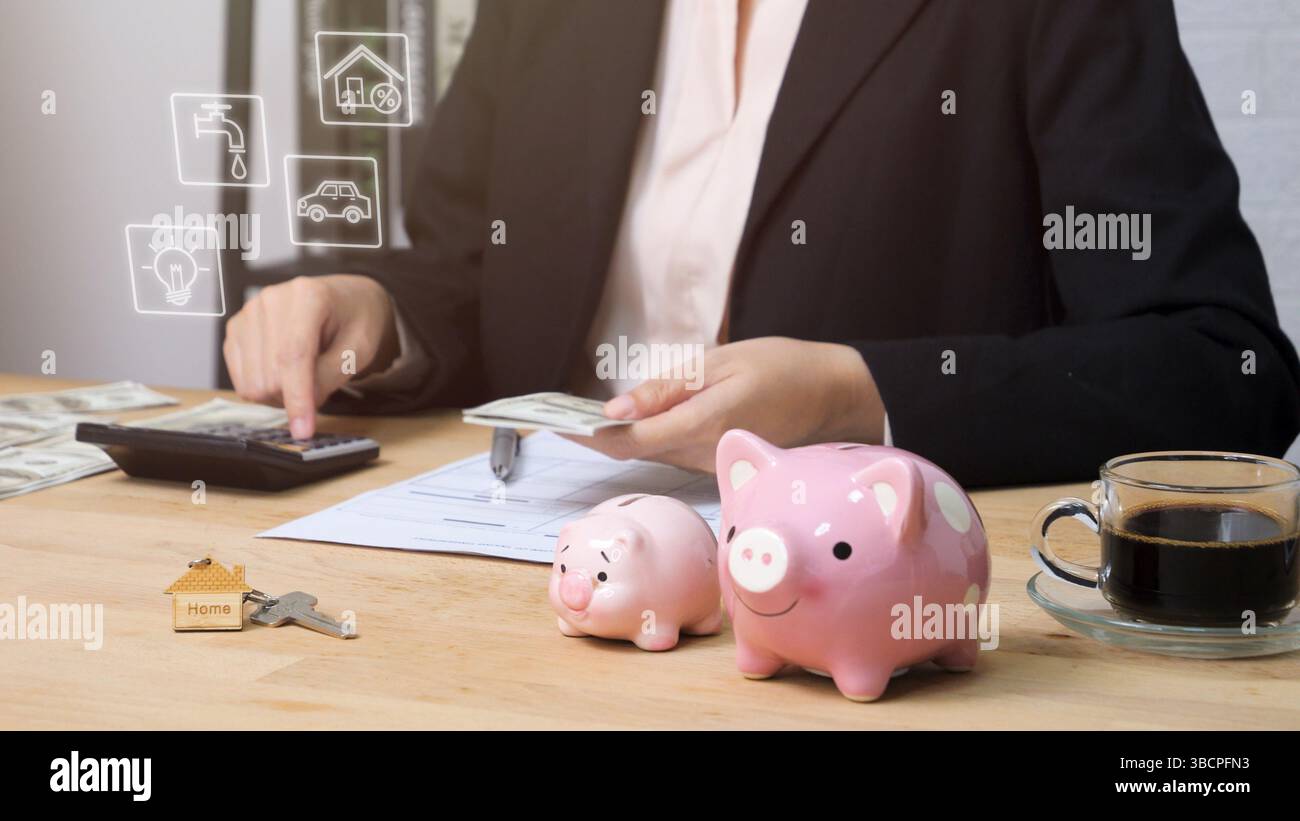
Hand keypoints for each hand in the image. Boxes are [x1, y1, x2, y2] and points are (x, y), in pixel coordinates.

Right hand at [223, 274, 398, 438]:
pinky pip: (240, 380)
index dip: (297, 398)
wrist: (344, 300)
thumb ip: (330, 376)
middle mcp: (270, 300)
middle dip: (294, 397)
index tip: (303, 430)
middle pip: (269, 375)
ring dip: (279, 395)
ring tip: (304, 376)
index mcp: (307, 296)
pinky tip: (283, 372)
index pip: (293, 356)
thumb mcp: (358, 350)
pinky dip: (264, 388)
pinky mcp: (236, 330)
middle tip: (319, 387)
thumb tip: (299, 406)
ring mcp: (248, 313)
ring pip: (251, 383)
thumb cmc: (355, 322)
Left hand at [573, 337, 885, 471]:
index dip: (588, 436)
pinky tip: (633, 419)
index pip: (630, 440)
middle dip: (596, 435)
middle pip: (636, 450)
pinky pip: (674, 451)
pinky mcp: (719, 463)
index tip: (554, 424)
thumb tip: (614, 410)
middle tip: (555, 415)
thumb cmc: (783, 368)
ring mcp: (711, 464)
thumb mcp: (722, 362)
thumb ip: (667, 388)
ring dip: (620, 436)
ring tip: (582, 415)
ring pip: (653, 452)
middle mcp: (703, 454)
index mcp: (702, 424)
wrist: (837, 397)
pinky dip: (649, 436)